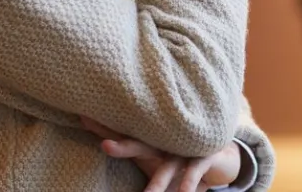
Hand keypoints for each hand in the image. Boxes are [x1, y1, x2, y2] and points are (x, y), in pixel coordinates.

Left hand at [80, 117, 239, 191]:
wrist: (219, 152)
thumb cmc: (178, 153)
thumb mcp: (157, 151)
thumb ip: (134, 147)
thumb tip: (103, 142)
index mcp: (150, 139)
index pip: (124, 132)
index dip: (104, 126)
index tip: (82, 117)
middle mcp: (165, 141)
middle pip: (141, 143)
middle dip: (123, 145)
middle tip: (105, 146)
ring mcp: (185, 147)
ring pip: (168, 165)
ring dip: (158, 182)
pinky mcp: (204, 156)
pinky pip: (195, 171)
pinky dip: (188, 183)